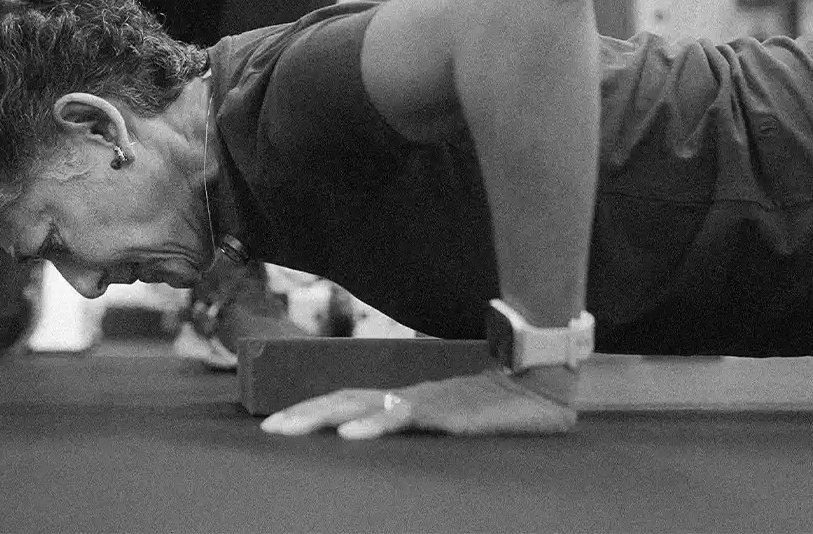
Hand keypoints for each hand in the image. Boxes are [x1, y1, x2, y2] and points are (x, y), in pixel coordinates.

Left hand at [258, 366, 579, 438]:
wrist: (544, 376)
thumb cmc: (503, 400)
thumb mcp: (456, 416)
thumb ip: (426, 421)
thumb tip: (399, 428)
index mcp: (407, 397)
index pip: (349, 398)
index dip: (313, 409)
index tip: (277, 424)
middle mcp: (409, 395)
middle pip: (345, 398)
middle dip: (304, 414)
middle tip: (269, 431)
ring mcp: (427, 401)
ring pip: (365, 405)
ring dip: (325, 417)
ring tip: (292, 430)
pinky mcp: (449, 412)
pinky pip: (404, 417)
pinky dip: (375, 424)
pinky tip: (351, 435)